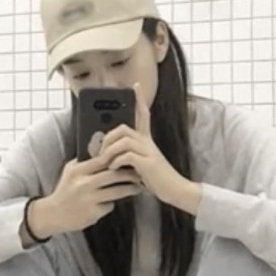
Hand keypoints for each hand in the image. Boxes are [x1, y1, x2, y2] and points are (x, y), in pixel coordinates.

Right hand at [29, 157, 140, 239]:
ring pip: (116, 192)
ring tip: (138, 187)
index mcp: (78, 171)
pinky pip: (109, 205)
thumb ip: (84, 162)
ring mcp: (89, 199)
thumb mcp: (69, 171)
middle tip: (139, 174)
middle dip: (129, 174)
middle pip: (113, 175)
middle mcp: (84, 184)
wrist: (53, 214)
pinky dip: (112, 203)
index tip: (128, 158)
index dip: (117, 158)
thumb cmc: (64, 191)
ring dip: (130, 189)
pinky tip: (114, 202)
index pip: (102, 160)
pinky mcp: (93, 213)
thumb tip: (102, 151)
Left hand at [95, 83, 200, 212]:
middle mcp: (148, 142)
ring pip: (123, 139)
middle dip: (108, 137)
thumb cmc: (156, 179)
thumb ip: (128, 156)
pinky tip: (113, 168)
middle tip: (101, 151)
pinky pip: (127, 155)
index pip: (143, 114)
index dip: (140, 99)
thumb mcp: (140, 165)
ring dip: (109, 151)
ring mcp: (149, 152)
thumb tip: (108, 155)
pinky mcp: (149, 164)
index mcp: (146, 141)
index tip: (136, 85)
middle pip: (124, 127)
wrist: (175, 190)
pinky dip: (116, 161)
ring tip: (105, 162)